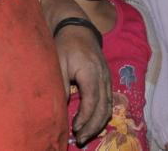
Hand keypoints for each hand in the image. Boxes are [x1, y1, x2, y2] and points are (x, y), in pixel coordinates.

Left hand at [54, 25, 111, 145]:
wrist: (77, 27)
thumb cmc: (64, 44)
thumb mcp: (58, 62)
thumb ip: (61, 84)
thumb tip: (60, 106)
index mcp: (91, 72)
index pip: (92, 101)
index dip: (85, 118)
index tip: (74, 129)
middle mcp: (103, 76)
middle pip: (103, 108)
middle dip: (93, 126)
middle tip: (80, 139)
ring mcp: (107, 77)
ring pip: (108, 106)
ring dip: (98, 123)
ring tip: (86, 134)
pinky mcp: (107, 78)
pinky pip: (108, 100)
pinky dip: (102, 114)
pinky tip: (92, 122)